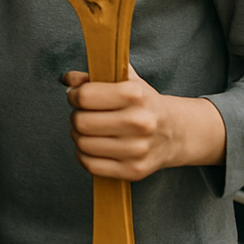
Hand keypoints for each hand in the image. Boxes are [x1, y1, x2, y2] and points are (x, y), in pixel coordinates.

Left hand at [62, 65, 226, 180]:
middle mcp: (139, 122)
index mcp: (135, 94)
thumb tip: (67, 79)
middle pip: (81, 122)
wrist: (176, 132)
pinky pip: (91, 165)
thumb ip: (96, 73)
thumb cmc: (143, 103)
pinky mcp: (134, 171)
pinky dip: (83, 155)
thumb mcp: (125, 79)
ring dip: (77, 136)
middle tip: (82, 114)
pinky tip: (91, 146)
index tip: (76, 96)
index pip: (85, 96)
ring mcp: (137, 149)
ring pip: (83, 144)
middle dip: (75, 116)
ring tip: (88, 129)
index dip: (74, 95)